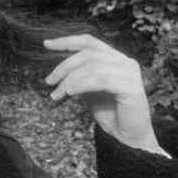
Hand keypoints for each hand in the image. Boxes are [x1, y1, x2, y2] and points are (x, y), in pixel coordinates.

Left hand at [43, 35, 168, 155]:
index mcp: (115, 58)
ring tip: (56, 94)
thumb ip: (79, 76)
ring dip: (69, 80)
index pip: (89, 42)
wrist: (128, 136)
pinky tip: (69, 93)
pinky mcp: (131, 86)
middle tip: (49, 81)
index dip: (67, 41)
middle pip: (87, 54)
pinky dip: (80, 85)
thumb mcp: (89, 89)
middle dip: (64, 67)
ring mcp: (129, 73)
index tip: (46, 44)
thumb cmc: (110, 113)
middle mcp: (125, 61)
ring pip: (91, 67)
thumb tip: (57, 70)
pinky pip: (100, 80)